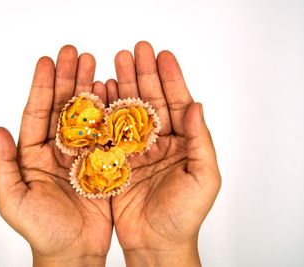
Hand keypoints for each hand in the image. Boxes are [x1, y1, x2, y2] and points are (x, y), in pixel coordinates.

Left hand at [0, 45, 111, 266]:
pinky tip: (111, 94)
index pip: (37, 113)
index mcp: (33, 154)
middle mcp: (57, 149)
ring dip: (89, 89)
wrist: (73, 251)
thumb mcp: (13, 201)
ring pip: (85, 115)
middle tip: (75, 53)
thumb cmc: (42, 230)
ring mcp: (80, 154)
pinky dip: (109, 113)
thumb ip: (3, 166)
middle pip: (62, 107)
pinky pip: (105, 133)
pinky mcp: (101, 162)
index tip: (47, 61)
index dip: (42, 86)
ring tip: (94, 65)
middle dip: (68, 79)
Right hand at [106, 41, 220, 265]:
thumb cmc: (185, 216)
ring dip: (122, 87)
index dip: (170, 78)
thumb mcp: (203, 178)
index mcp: (183, 143)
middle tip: (134, 51)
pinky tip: (100, 94)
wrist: (156, 243)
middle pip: (151, 101)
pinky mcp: (117, 161)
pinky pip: (110, 132)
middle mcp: (160, 142)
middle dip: (143, 75)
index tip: (161, 55)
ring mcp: (137, 150)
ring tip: (114, 64)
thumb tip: (196, 105)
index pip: (177, 104)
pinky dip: (105, 112)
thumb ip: (201, 141)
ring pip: (129, 112)